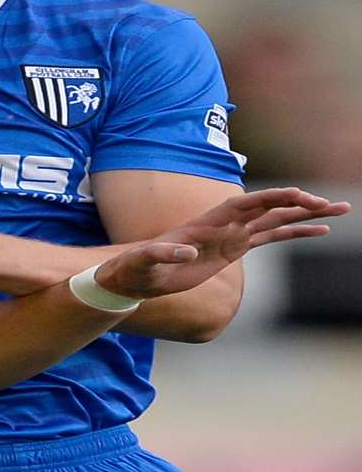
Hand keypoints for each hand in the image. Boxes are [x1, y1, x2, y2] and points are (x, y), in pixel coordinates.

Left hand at [94, 186, 348, 299]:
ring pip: (275, 219)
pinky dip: (294, 231)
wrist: (134, 275)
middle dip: (300, 203)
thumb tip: (183, 252)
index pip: (245, 205)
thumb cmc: (136, 268)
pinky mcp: (233, 248)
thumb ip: (162, 254)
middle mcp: (224, 224)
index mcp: (207, 223)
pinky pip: (270, 237)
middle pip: (268, 207)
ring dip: (306, 214)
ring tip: (338, 210)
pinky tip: (318, 230)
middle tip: (333, 204)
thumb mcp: (145, 263)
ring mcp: (231, 235)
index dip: (271, 198)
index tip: (299, 196)